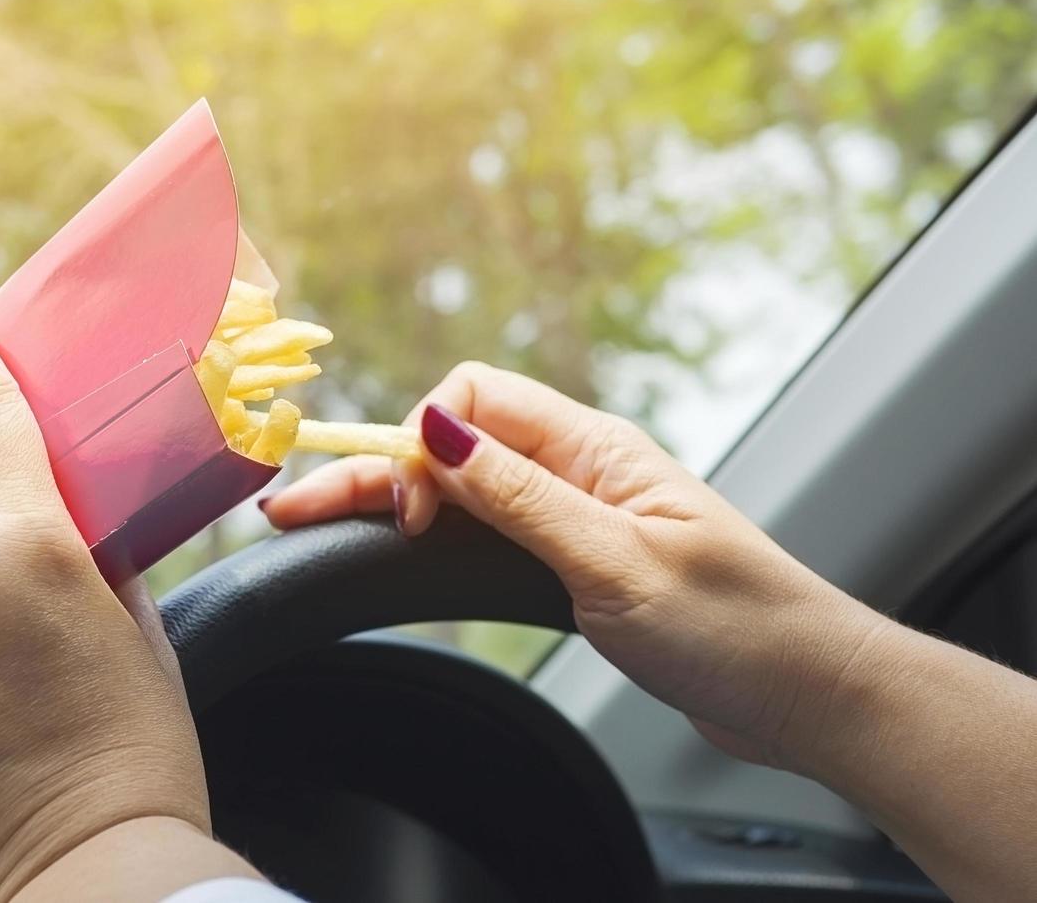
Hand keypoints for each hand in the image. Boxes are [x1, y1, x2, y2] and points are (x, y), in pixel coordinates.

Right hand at [263, 361, 881, 767]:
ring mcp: (573, 515)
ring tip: (325, 526)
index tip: (412, 516)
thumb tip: (434, 428)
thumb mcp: (616, 561)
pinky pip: (489, 532)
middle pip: (452, 446)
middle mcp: (577, 470)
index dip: (423, 446)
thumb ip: (521, 497)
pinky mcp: (573, 561)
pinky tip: (404, 550)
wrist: (802, 692)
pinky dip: (438, 536)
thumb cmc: (737, 626)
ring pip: (463, 489)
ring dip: (398, 502)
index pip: (473, 400)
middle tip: (292, 509)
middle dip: (375, 471)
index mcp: (594, 448)